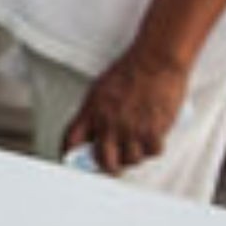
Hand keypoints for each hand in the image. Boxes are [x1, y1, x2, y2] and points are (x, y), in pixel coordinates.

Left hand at [62, 53, 190, 174]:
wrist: (155, 60)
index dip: (70, 155)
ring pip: (130, 160)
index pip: (71, 141)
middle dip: (108, 166)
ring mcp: (130, 129)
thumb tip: (94, 132)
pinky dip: (153, 149)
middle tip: (114, 163)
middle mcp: (108, 123)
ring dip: (135, 156)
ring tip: (138, 144)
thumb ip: (95, 112)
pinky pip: (152, 153)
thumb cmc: (131, 70)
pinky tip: (153, 139)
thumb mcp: (101, 89)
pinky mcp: (152, 131)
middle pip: (103, 161)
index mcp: (91, 111)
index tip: (74, 161)